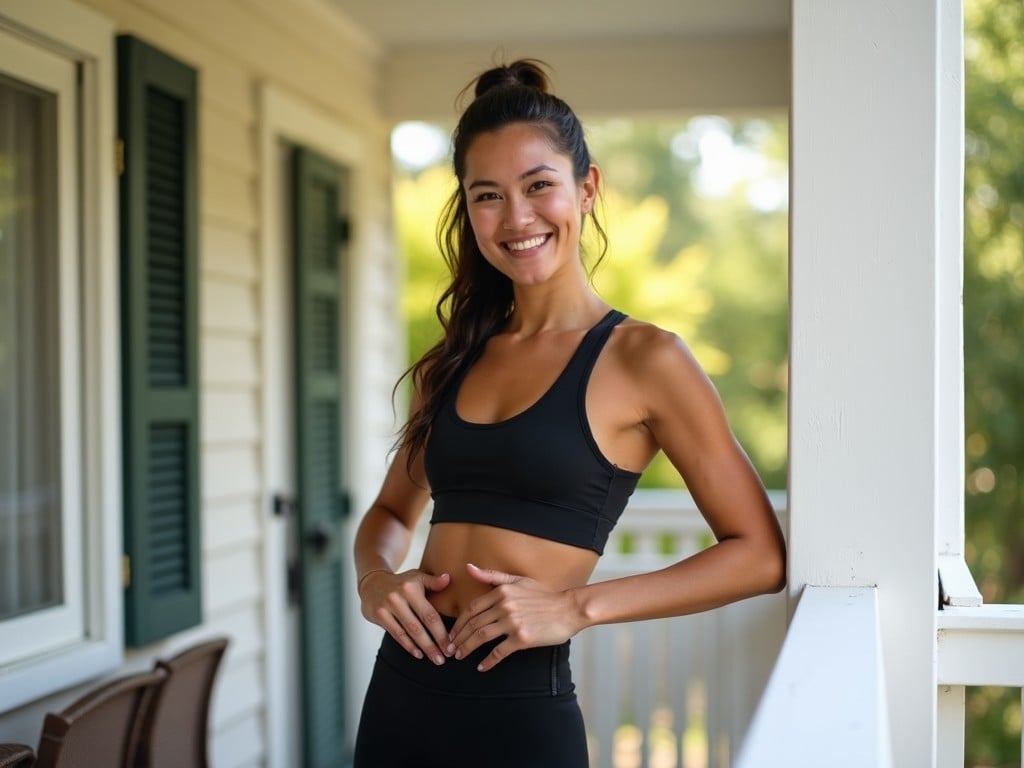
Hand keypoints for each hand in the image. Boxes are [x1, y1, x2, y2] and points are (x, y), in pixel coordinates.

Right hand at [358, 568, 451, 664]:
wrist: (372, 583)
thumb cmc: (401, 582)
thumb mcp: (417, 577)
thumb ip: (433, 581)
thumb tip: (448, 579)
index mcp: (411, 588)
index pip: (429, 614)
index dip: (440, 632)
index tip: (450, 645)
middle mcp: (398, 598)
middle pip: (418, 627)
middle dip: (433, 645)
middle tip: (444, 658)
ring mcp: (387, 607)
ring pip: (408, 633)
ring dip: (423, 648)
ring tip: (435, 659)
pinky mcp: (378, 616)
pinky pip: (396, 634)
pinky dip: (408, 645)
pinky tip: (418, 654)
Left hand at [447, 563, 582, 670]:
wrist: (568, 609)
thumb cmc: (544, 595)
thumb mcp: (518, 580)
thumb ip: (492, 576)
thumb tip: (469, 568)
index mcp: (502, 591)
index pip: (471, 609)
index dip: (458, 623)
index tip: (452, 633)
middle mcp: (504, 606)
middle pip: (473, 624)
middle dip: (458, 638)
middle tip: (451, 648)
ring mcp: (512, 622)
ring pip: (481, 637)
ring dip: (467, 648)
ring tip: (460, 656)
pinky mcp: (521, 638)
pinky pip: (498, 652)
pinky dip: (487, 661)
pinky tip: (481, 666)